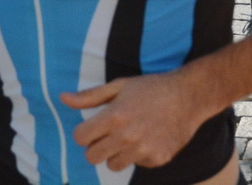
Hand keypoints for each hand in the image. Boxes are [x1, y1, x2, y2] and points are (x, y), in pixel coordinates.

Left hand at [63, 70, 210, 172]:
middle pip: (91, 157)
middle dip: (96, 146)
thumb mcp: (120, 85)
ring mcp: (142, 150)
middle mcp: (126, 136)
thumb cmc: (151, 88)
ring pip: (112, 165)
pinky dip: (139, 154)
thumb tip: (63, 98)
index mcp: (114, 116)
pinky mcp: (157, 159)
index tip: (93, 126)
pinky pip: (136, 164)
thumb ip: (89, 96)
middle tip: (109, 134)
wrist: (189, 96)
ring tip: (129, 136)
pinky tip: (149, 137)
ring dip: (116, 153)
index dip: (84, 132)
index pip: (80, 138)